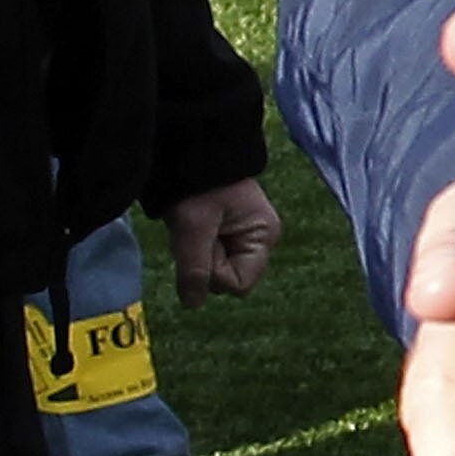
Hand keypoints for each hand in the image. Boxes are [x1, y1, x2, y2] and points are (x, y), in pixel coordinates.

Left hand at [162, 177, 280, 306]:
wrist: (191, 149)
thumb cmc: (197, 186)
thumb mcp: (193, 228)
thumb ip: (194, 270)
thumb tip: (193, 306)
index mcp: (264, 236)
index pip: (239, 283)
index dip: (215, 274)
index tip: (203, 246)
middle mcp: (260, 239)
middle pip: (230, 277)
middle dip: (207, 263)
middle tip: (196, 232)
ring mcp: (246, 235)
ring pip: (217, 268)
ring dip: (199, 254)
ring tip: (193, 226)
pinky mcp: (230, 231)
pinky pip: (212, 255)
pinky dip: (197, 247)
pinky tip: (193, 226)